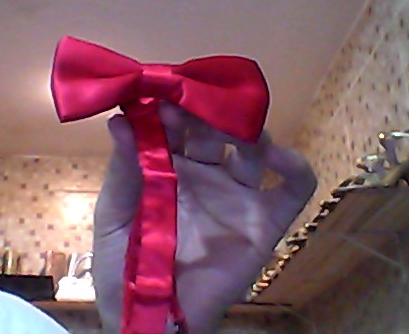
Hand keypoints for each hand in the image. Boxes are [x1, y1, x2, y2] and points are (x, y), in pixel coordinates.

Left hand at [93, 103, 315, 332]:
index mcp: (166, 168)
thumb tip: (119, 121)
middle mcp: (204, 174)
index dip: (170, 108)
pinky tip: (276, 155)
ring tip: (234, 125)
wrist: (152, 319)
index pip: (176, 125)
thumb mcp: (113, 215)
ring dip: (248, 128)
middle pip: (214, 129)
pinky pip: (293, 188)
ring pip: (252, 148)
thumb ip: (122, 170)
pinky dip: (294, 166)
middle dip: (207, 111)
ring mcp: (236, 196)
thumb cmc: (123, 266)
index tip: (162, 96)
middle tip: (199, 104)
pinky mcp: (264, 222)